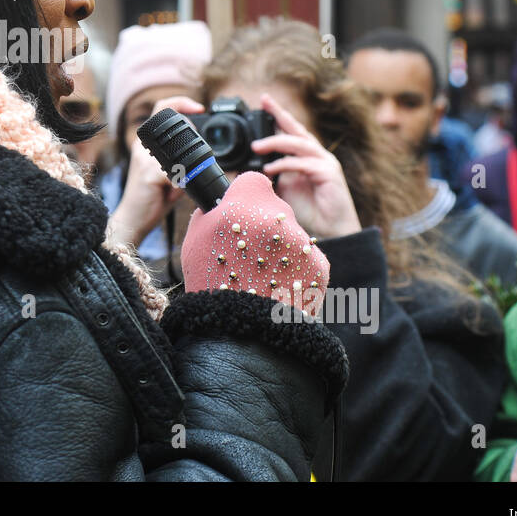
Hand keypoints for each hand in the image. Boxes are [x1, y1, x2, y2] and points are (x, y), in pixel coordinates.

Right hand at [107, 97, 202, 249]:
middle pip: (169, 121)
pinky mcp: (148, 174)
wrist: (132, 220)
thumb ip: (182, 163)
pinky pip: (175, 174)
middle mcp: (143, 147)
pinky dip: (180, 185)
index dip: (181, 102)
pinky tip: (174, 194)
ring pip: (177, 151)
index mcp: (147, 144)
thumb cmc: (152, 199)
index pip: (162, 108)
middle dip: (190, 136)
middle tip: (196, 157)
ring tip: (180, 182)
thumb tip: (202, 159)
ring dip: (186, 166)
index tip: (199, 108)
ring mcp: (144, 159)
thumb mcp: (169, 175)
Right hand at [180, 170, 330, 314]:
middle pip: (274, 207)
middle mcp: (280, 215)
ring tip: (260, 275)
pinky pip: (306, 257)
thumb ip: (212, 210)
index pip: (253, 180)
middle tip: (246, 251)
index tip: (240, 210)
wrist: (242, 334)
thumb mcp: (196, 237)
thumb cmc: (213, 282)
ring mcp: (303, 240)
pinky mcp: (320, 265)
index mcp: (247, 202)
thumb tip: (222, 201)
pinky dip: (294, 268)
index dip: (245, 195)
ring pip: (291, 233)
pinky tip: (277, 285)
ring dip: (279, 246)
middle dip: (262, 222)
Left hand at [250, 92, 361, 239]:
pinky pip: (302, 164)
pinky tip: (269, 170)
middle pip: (297, 129)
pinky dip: (284, 165)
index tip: (264, 101)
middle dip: (280, 114)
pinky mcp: (329, 173)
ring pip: (298, 144)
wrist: (332, 230)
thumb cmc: (310, 210)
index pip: (291, 131)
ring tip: (256, 147)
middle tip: (264, 101)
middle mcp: (317, 155)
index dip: (278, 116)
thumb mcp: (284, 188)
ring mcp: (325, 162)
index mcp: (306, 156)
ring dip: (275, 143)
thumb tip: (249, 167)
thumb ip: (272, 174)